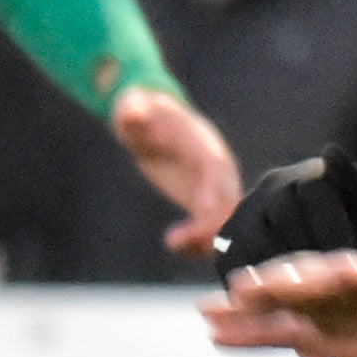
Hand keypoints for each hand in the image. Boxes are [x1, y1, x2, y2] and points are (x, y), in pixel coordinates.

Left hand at [114, 87, 243, 254]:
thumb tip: (130, 113)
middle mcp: (217, 167)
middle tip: (174, 240)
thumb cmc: (144, 112)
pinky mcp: (206, 202)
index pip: (214, 165)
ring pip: (223, 220)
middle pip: (226, 198)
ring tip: (172, 243)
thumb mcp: (133, 109)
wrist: (154, 123)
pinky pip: (213, 228)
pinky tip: (177, 247)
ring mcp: (215, 186)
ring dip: (204, 239)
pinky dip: (200, 243)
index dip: (212, 187)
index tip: (204, 208)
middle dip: (209, 224)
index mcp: (203, 143)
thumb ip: (133, 112)